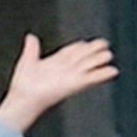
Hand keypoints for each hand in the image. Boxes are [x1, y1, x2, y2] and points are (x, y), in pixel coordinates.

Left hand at [0, 33, 116, 133]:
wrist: (23, 99)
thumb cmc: (23, 86)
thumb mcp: (27, 61)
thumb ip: (31, 49)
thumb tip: (31, 37)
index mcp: (53, 63)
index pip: (69, 52)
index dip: (78, 47)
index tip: (86, 42)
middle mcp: (64, 70)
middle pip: (82, 57)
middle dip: (93, 50)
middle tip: (104, 44)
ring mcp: (71, 77)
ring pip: (89, 65)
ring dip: (99, 59)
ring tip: (109, 55)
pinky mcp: (76, 84)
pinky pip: (92, 78)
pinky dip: (103, 74)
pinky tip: (112, 71)